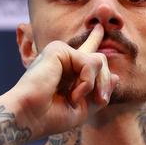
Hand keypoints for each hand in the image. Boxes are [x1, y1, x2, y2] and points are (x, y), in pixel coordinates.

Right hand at [3, 24, 118, 139]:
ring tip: (77, 98)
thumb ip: (99, 93)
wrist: (28, 117)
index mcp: (67, 70)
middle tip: (100, 100)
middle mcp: (64, 59)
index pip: (85, 51)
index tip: (100, 27)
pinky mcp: (59, 50)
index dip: (94, 39)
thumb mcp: (82, 109)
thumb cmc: (50, 118)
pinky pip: (90, 62)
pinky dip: (87, 82)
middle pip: (100, 60)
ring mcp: (61, 52)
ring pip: (99, 60)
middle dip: (104, 83)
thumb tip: (116, 77)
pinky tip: (73, 94)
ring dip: (95, 85)